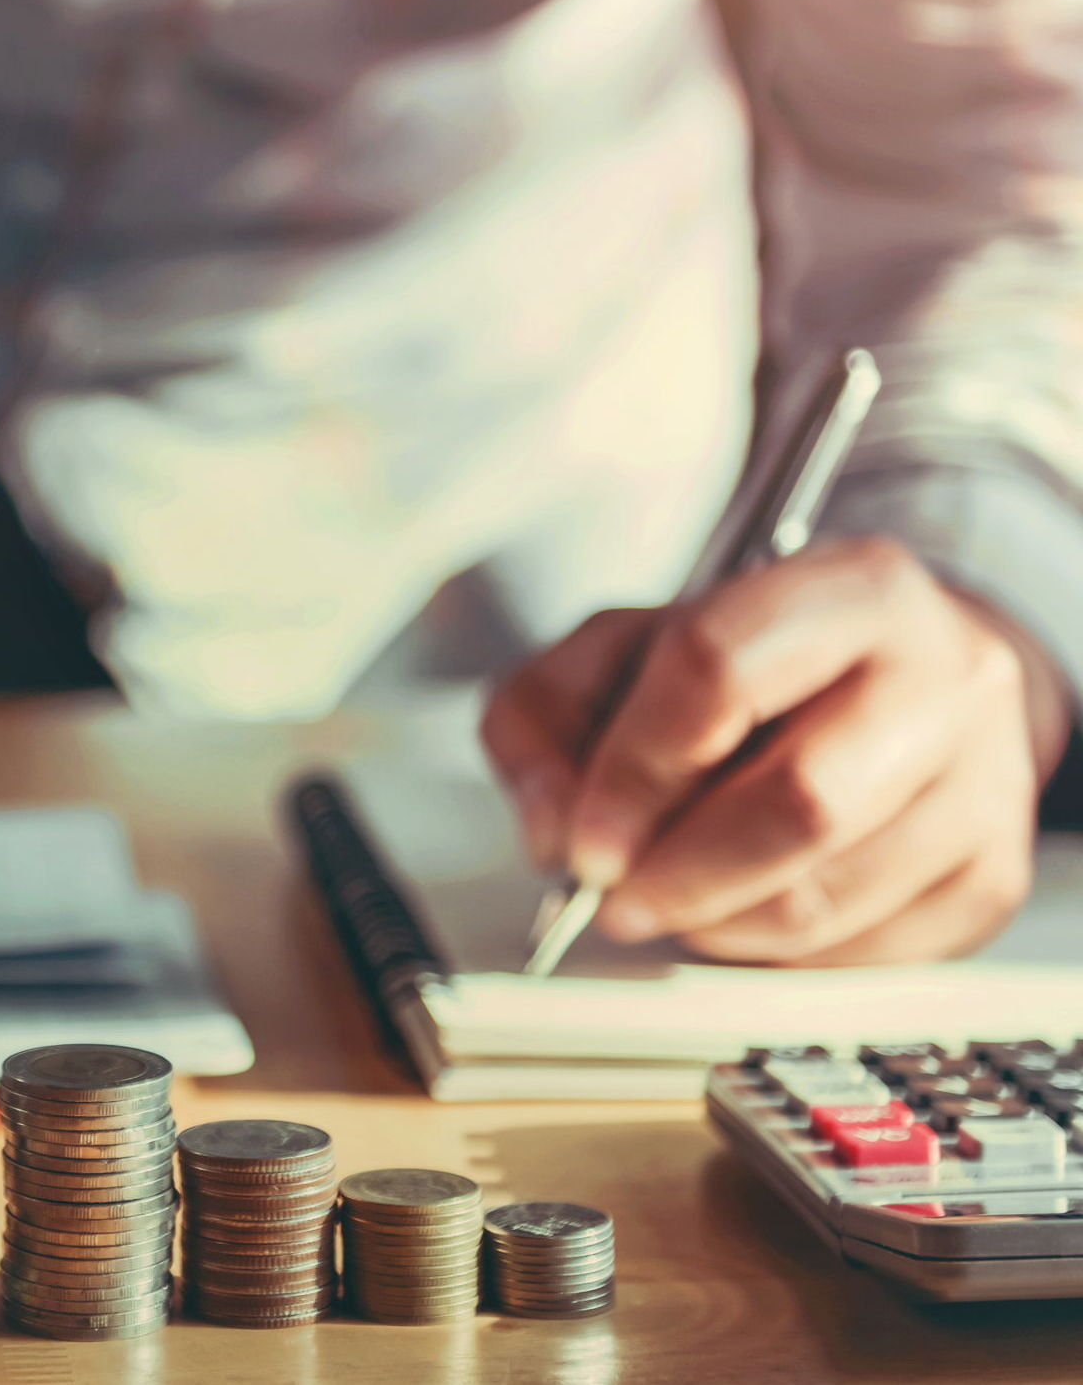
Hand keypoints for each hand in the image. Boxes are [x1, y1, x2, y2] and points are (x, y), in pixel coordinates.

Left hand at [481, 537, 1069, 965]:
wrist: (897, 680)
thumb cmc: (748, 667)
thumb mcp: (618, 652)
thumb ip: (545, 718)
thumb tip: (551, 830)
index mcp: (845, 586)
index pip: (721, 669)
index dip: (634, 772)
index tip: (583, 845)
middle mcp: (940, 672)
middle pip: (799, 800)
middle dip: (680, 871)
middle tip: (616, 898)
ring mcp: (983, 778)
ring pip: (828, 894)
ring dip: (717, 921)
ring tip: (670, 899)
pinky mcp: (991, 873)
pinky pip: (863, 952)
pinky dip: (774, 953)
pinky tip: (739, 912)